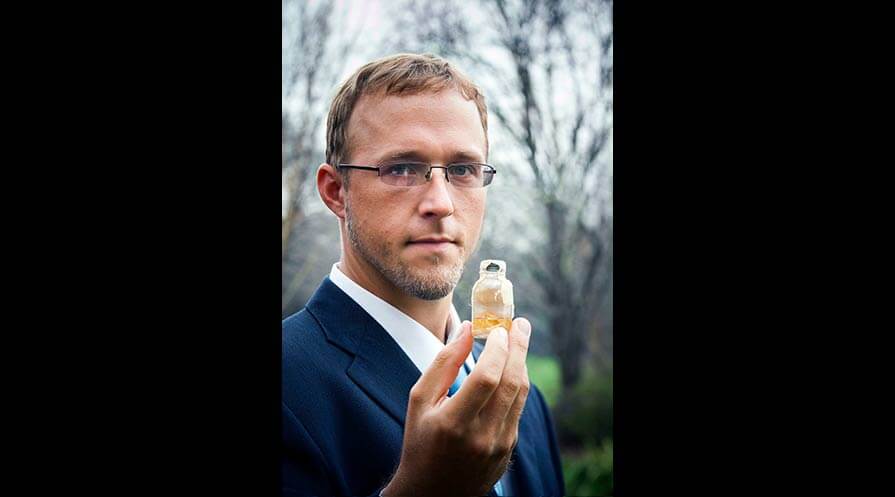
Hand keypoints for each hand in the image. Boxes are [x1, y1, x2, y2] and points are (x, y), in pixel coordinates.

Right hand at [381, 318, 531, 496]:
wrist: (432, 491)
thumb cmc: (420, 441)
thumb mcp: (420, 401)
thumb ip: (443, 363)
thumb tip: (467, 329)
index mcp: (453, 423)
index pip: (487, 378)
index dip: (497, 349)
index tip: (498, 328)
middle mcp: (481, 436)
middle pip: (511, 383)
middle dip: (519, 347)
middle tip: (520, 324)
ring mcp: (499, 445)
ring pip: (520, 395)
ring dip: (522, 363)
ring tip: (519, 339)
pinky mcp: (509, 450)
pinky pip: (518, 409)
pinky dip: (517, 384)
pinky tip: (511, 368)